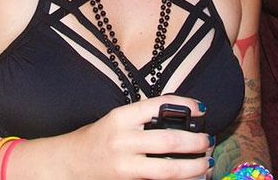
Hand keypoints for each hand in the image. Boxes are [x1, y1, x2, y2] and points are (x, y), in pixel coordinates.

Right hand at [61, 95, 212, 179]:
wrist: (68, 163)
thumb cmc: (96, 139)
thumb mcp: (116, 121)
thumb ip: (143, 120)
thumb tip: (181, 121)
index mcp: (121, 116)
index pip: (158, 105)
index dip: (185, 105)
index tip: (202, 109)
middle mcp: (123, 139)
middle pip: (169, 139)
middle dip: (196, 141)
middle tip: (209, 141)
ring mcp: (125, 163)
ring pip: (168, 169)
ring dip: (193, 167)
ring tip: (207, 164)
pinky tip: (192, 178)